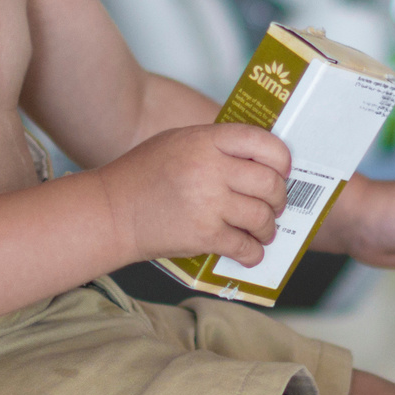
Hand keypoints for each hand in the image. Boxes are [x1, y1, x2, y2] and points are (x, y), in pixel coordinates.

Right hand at [97, 121, 291, 269]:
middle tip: (274, 206)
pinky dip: (253, 253)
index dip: (282, 158)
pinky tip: (250, 252)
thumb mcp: (178, 142)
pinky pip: (245, 246)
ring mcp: (209, 203)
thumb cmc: (143, 174)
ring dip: (268, 228)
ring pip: (262, 217)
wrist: (111, 211)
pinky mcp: (204, 235)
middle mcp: (211, 169)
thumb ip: (216, 146)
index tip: (283, 170)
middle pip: (270, 183)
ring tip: (263, 231)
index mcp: (206, 140)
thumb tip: (257, 160)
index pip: (263, 142)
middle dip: (279, 198)